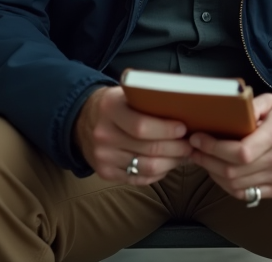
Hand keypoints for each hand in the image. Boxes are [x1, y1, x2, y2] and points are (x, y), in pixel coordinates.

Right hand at [74, 86, 191, 184]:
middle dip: (176, 149)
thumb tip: (184, 110)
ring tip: (183, 155)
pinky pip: (139, 179)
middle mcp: (103, 135)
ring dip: (172, 163)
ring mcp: (103, 157)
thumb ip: (148, 99)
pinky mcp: (105, 173)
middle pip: (149, 149)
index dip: (166, 130)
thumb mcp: (125, 93)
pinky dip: (158, 174)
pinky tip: (167, 165)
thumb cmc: (114, 104)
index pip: (141, 126)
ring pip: (148, 168)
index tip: (183, 128)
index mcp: (110, 109)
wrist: (80, 120)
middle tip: (191, 145)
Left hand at [188, 94, 271, 201]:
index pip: (240, 152)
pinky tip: (220, 172)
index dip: (214, 148)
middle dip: (208, 160)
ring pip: (237, 186)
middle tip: (194, 149)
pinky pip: (247, 193)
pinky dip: (228, 185)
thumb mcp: (270, 102)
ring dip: (214, 174)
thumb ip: (248, 106)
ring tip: (204, 159)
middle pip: (234, 171)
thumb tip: (222, 112)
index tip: (198, 139)